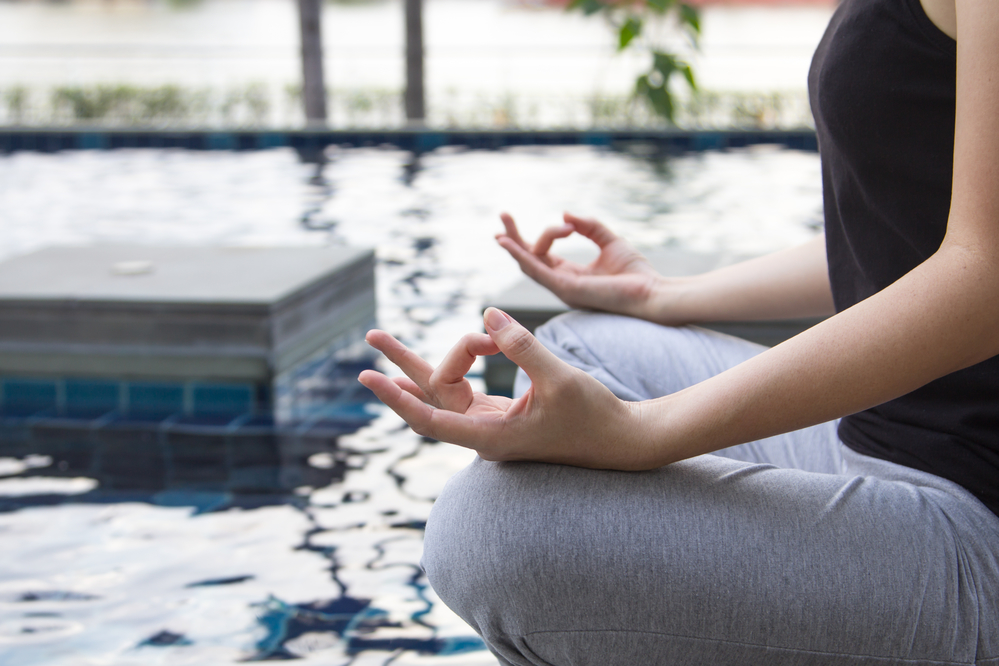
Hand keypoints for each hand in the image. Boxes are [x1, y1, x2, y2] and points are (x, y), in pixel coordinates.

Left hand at [358, 308, 652, 469]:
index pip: (433, 420)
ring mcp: (490, 426)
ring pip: (443, 392)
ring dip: (418, 364)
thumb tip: (487, 315)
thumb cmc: (595, 416)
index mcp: (493, 437)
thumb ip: (523, 347)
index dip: (401, 398)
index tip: (374, 378)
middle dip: (399, 369)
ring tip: (381, 338)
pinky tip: (429, 357)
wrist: (622, 441)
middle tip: (370, 335)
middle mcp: (484, 434)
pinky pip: (462, 391)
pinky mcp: (501, 417)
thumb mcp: (560, 379)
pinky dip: (449, 367)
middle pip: (430, 399)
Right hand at [496, 212, 664, 319]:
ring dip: (514, 244)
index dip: (548, 232)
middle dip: (514, 238)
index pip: (544, 252)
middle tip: (503, 215)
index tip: (571, 223)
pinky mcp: (566, 289)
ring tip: (502, 225)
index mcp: (570, 274)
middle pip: (528, 258)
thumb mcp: (609, 241)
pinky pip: (537, 271)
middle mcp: (561, 283)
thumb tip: (565, 213)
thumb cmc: (635, 274)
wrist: (651, 293)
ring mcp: (561, 288)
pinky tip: (510, 244)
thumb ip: (588, 226)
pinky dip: (522, 256)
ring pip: (529, 263)